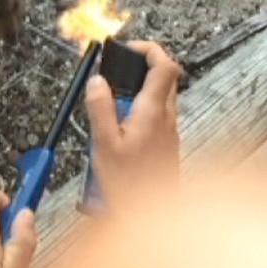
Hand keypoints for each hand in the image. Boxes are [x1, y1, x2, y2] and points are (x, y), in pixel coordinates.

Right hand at [85, 41, 180, 212]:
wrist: (153, 218)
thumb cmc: (131, 186)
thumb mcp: (104, 144)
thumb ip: (100, 108)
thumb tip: (96, 81)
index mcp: (153, 111)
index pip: (163, 64)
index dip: (147, 49)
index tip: (126, 49)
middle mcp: (167, 117)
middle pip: (164, 76)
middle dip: (141, 66)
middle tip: (116, 72)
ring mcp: (169, 130)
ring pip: (161, 94)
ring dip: (139, 88)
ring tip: (112, 102)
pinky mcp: (166, 142)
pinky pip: (157, 113)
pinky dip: (140, 107)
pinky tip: (119, 126)